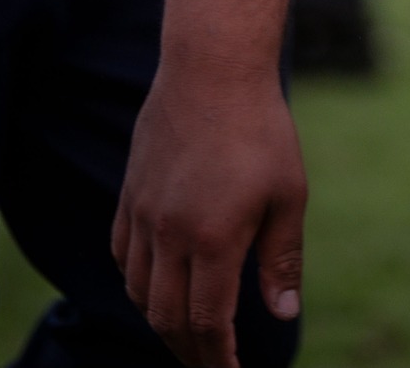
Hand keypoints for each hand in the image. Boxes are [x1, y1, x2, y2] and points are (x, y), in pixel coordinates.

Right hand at [114, 66, 305, 366]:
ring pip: (138, 293)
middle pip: (166, 319)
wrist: (213, 71)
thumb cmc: (261, 129)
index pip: (206, 323)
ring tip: (185, 332)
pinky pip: (121, 258)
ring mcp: (142, 217)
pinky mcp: (129, 197)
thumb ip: (282, 259)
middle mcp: (169, 236)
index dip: (217, 358)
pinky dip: (137, 284)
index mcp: (213, 239)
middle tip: (210, 363)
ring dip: (160, 321)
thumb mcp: (288, 193)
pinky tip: (156, 286)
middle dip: (188, 352)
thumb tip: (284, 314)